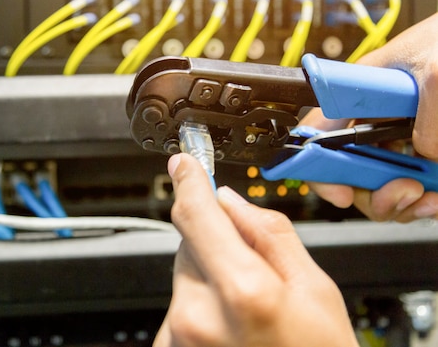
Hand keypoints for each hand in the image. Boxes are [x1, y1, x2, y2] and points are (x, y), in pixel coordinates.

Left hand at [154, 153, 358, 346]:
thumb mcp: (314, 290)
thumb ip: (268, 233)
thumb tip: (231, 200)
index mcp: (242, 291)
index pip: (196, 215)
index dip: (189, 182)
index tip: (183, 163)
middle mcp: (197, 316)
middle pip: (189, 245)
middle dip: (214, 243)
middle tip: (252, 270)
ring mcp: (178, 338)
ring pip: (184, 277)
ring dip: (208, 279)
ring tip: (246, 312)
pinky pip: (179, 306)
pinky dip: (200, 305)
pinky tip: (230, 329)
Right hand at [300, 13, 437, 221]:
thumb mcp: (433, 71)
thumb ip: (425, 117)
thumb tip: (425, 154)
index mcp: (355, 92)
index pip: (316, 137)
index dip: (319, 168)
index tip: (341, 191)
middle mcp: (372, 119)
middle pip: (350, 172)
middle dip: (372, 192)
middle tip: (403, 190)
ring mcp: (397, 137)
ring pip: (380, 186)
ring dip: (400, 201)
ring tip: (426, 196)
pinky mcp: (423, 150)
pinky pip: (412, 187)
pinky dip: (423, 200)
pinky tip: (434, 195)